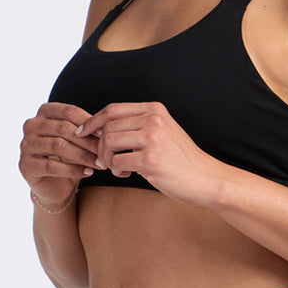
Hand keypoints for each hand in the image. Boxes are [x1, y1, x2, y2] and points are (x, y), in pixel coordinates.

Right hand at [19, 102, 98, 206]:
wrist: (54, 185)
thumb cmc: (68, 157)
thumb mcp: (77, 139)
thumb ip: (86, 129)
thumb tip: (106, 125)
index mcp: (44, 112)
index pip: (69, 111)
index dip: (89, 122)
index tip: (106, 134)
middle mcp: (31, 125)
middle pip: (64, 128)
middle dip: (87, 141)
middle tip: (105, 151)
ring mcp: (26, 145)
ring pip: (58, 146)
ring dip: (83, 156)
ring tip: (100, 163)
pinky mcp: (25, 165)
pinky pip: (52, 166)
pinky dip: (73, 170)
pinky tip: (88, 173)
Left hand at [76, 101, 220, 205]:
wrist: (204, 178)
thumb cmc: (180, 159)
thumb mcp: (163, 132)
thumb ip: (138, 125)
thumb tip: (101, 128)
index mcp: (154, 109)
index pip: (113, 109)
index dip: (93, 121)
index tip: (82, 133)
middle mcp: (153, 119)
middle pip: (107, 127)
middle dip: (100, 146)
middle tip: (106, 161)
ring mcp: (152, 138)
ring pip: (108, 142)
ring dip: (107, 158)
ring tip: (119, 168)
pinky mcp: (150, 159)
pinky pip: (116, 162)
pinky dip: (116, 170)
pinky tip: (128, 174)